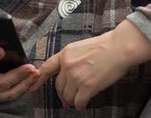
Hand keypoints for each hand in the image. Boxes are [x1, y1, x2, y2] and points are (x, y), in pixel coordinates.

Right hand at [0, 47, 39, 105]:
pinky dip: (24, 88)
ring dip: (25, 83)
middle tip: (30, 67)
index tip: (1, 51)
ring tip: (36, 73)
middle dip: (17, 75)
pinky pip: (13, 96)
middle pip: (1, 82)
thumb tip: (5, 43)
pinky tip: (32, 80)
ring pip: (10, 92)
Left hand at [28, 20, 150, 110]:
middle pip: (58, 86)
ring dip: (73, 100)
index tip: (32, 88)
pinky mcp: (87, 87)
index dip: (38, 80)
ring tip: (80, 99)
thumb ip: (70, 60)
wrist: (119, 48)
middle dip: (63, 94)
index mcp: (65, 54)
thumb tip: (67, 75)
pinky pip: (79, 102)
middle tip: (68, 99)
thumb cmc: (104, 46)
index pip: (46, 68)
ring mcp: (76, 77)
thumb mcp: (80, 47)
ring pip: (68, 96)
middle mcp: (67, 66)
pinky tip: (84, 103)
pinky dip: (81, 105)